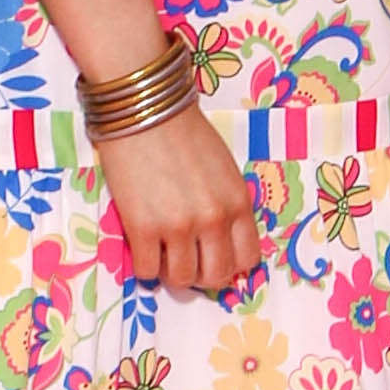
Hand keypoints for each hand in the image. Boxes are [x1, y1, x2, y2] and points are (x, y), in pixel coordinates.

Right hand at [95, 103, 263, 291]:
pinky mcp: (143, 228)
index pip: (247, 260)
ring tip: (162, 253)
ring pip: (181, 280)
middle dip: (200, 275)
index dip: (229, 265)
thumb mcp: (225, 170)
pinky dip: (145, 265)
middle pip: (215, 277)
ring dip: (171, 272)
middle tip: (185, 261)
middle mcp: (214, 220)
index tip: (213, 258)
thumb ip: (228, 205)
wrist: (145, 109)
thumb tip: (218, 240)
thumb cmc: (184, 133)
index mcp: (239, 203)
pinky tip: (143, 246)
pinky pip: (147, 271)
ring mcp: (178, 226)